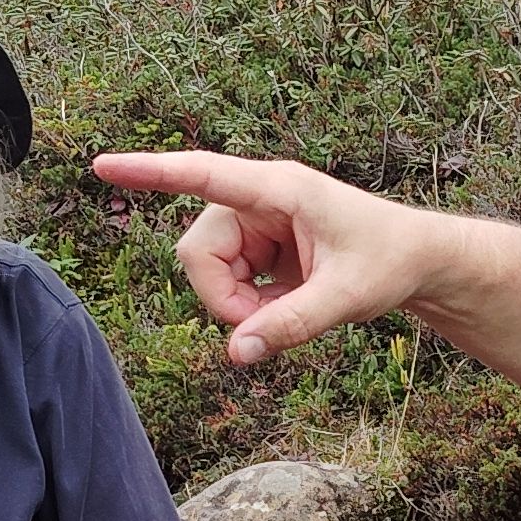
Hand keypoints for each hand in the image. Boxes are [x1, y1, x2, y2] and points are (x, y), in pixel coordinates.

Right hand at [91, 148, 452, 363]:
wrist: (417, 260)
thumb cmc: (389, 263)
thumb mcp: (345, 299)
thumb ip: (290, 326)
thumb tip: (235, 354)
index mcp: (280, 189)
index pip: (203, 174)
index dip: (150, 172)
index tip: (103, 166)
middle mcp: (259, 197)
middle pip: (197, 250)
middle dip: (220, 296)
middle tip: (263, 324)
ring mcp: (256, 221)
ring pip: (206, 268)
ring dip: (235, 302)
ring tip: (287, 310)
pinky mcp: (258, 243)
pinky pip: (225, 278)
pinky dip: (247, 303)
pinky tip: (285, 301)